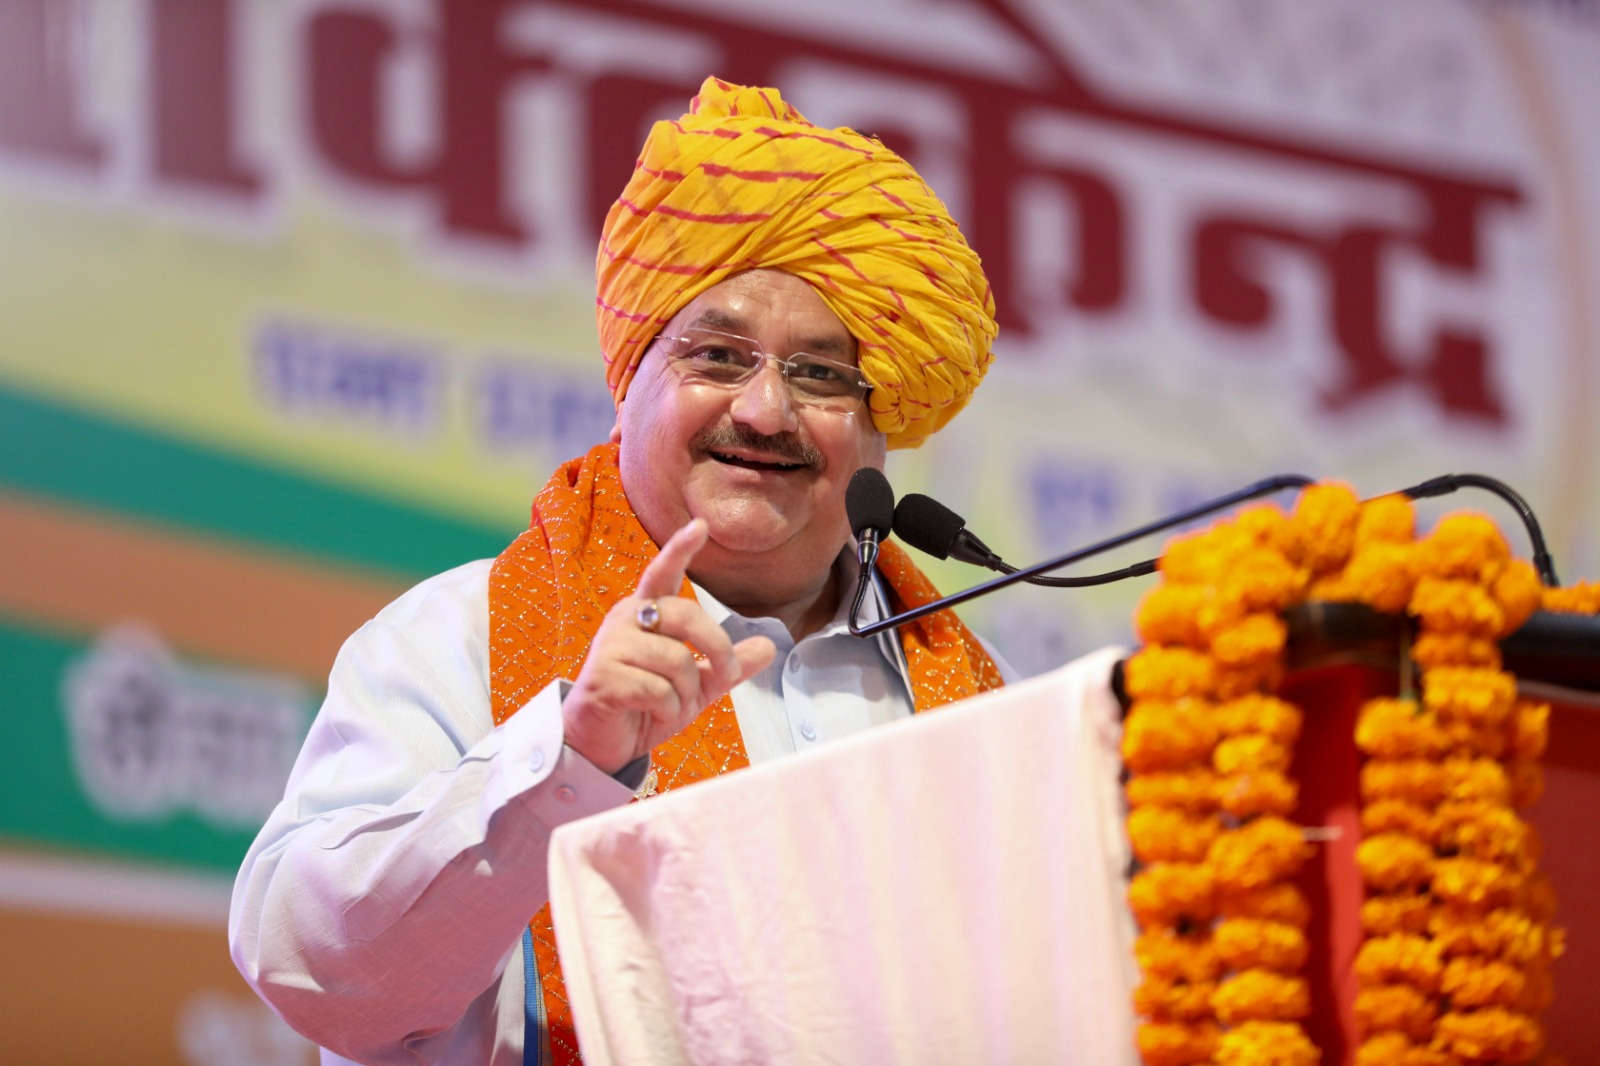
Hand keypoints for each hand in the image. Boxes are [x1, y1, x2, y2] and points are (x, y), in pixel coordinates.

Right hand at [562, 519, 775, 774]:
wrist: (598, 742)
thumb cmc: (643, 705)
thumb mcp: (694, 684)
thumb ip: (726, 664)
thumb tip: (768, 645)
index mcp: (646, 613)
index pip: (663, 573)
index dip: (680, 549)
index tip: (700, 526)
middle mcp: (626, 620)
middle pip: (687, 615)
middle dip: (718, 647)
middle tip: (727, 674)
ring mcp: (611, 647)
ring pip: (677, 660)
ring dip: (688, 693)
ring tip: (673, 707)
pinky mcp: (604, 677)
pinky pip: (658, 690)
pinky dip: (668, 711)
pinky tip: (654, 716)